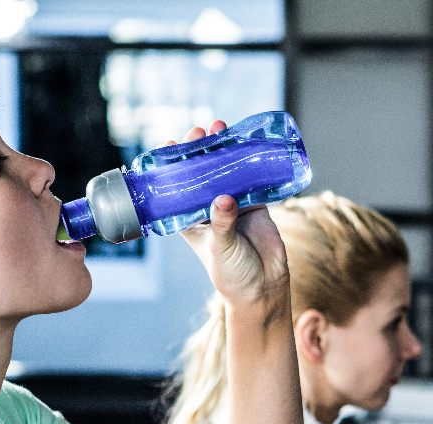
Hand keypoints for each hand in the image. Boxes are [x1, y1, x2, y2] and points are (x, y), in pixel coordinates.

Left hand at [173, 123, 289, 308]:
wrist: (264, 286)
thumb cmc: (231, 274)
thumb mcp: (219, 248)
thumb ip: (222, 223)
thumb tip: (224, 199)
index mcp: (189, 219)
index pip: (175, 187)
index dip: (170, 166)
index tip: (168, 144)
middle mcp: (208, 208)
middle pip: (200, 172)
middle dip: (198, 151)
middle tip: (199, 133)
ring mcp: (232, 203)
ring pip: (225, 170)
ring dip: (223, 149)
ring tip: (219, 128)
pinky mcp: (255, 202)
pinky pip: (251, 176)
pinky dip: (249, 160)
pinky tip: (246, 142)